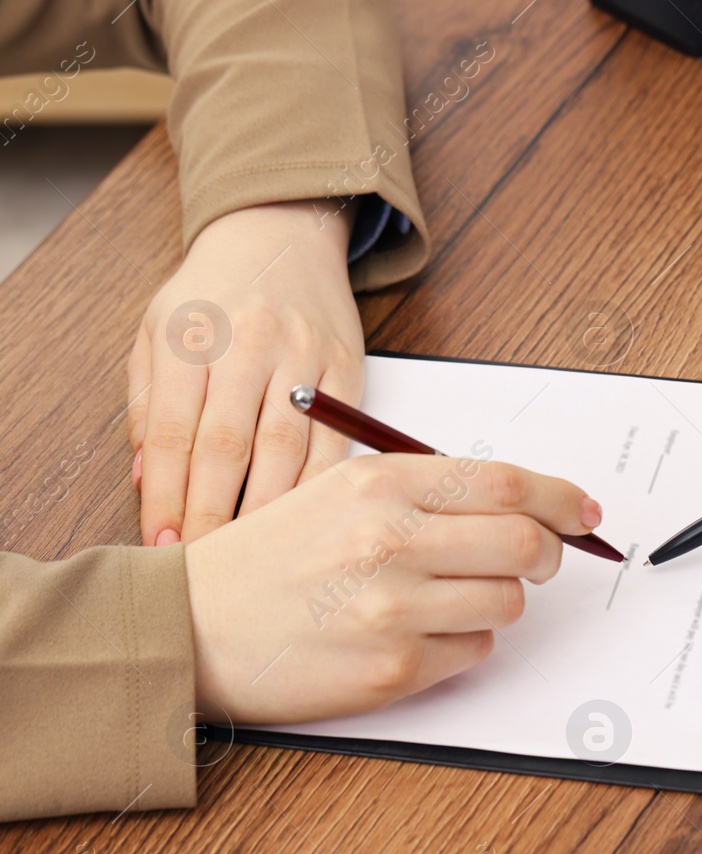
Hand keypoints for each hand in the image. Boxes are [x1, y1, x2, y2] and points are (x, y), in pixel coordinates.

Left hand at [128, 200, 363, 546]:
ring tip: (252, 551)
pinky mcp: (346, 367)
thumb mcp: (156, 330)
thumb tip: (144, 480)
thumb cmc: (215, 291)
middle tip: (204, 560)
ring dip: (266, 509)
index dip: (165, 494)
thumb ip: (146, 403)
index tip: (161, 539)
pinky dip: (318, 486)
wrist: (281, 234)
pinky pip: (335, 441)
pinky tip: (304, 518)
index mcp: (190, 333)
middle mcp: (248, 341)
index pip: (172, 431)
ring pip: (285, 449)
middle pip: (227, 447)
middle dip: (211, 513)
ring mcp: (303, 354)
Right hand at [183, 453, 605, 723]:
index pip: (508, 484)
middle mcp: (391, 541)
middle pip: (526, 544)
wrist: (192, 627)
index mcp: (381, 484)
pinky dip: (463, 642)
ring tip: (444, 597)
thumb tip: (523, 501)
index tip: (585, 512)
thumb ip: (427, 491)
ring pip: (508, 602)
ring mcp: (395, 609)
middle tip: (537, 558)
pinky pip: (475, 650)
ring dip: (496, 600)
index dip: (561, 498)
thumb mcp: (339, 491)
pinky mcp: (394, 669)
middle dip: (547, 553)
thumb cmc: (270, 557)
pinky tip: (415, 632)